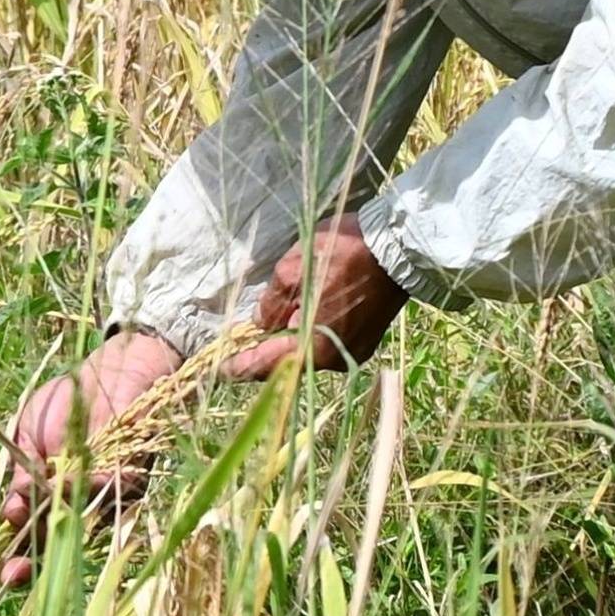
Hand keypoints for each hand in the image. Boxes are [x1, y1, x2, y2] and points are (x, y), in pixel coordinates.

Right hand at [0, 329, 193, 582]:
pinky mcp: (131, 478)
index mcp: (46, 493)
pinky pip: (112, 493)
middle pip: (54, 542)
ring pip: (82, 524)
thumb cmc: (66, 399)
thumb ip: (24, 464)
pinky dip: (92, 488)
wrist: (112, 368)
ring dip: (56, 526)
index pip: (30, 532)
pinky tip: (73, 479)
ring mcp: (104, 495)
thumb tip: (20, 500)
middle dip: (33, 561)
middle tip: (13, 576)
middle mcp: (76, 502)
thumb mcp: (29, 429)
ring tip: (27, 512)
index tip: (2, 571)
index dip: (17, 554)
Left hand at [212, 217, 404, 386]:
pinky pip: (327, 343)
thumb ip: (271, 302)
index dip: (236, 367)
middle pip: (287, 360)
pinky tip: (302, 314)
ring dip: (289, 338)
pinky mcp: (365, 340)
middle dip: (263, 350)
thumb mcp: (293, 268)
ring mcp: (353, 351)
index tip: (215, 369)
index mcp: (313, 347)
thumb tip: (260, 324)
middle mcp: (334, 359)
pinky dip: (311, 333)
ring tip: (270, 323)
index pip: (263, 366)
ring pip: (308, 350)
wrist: (400, 246)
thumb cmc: (345, 252)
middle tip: (239, 341)